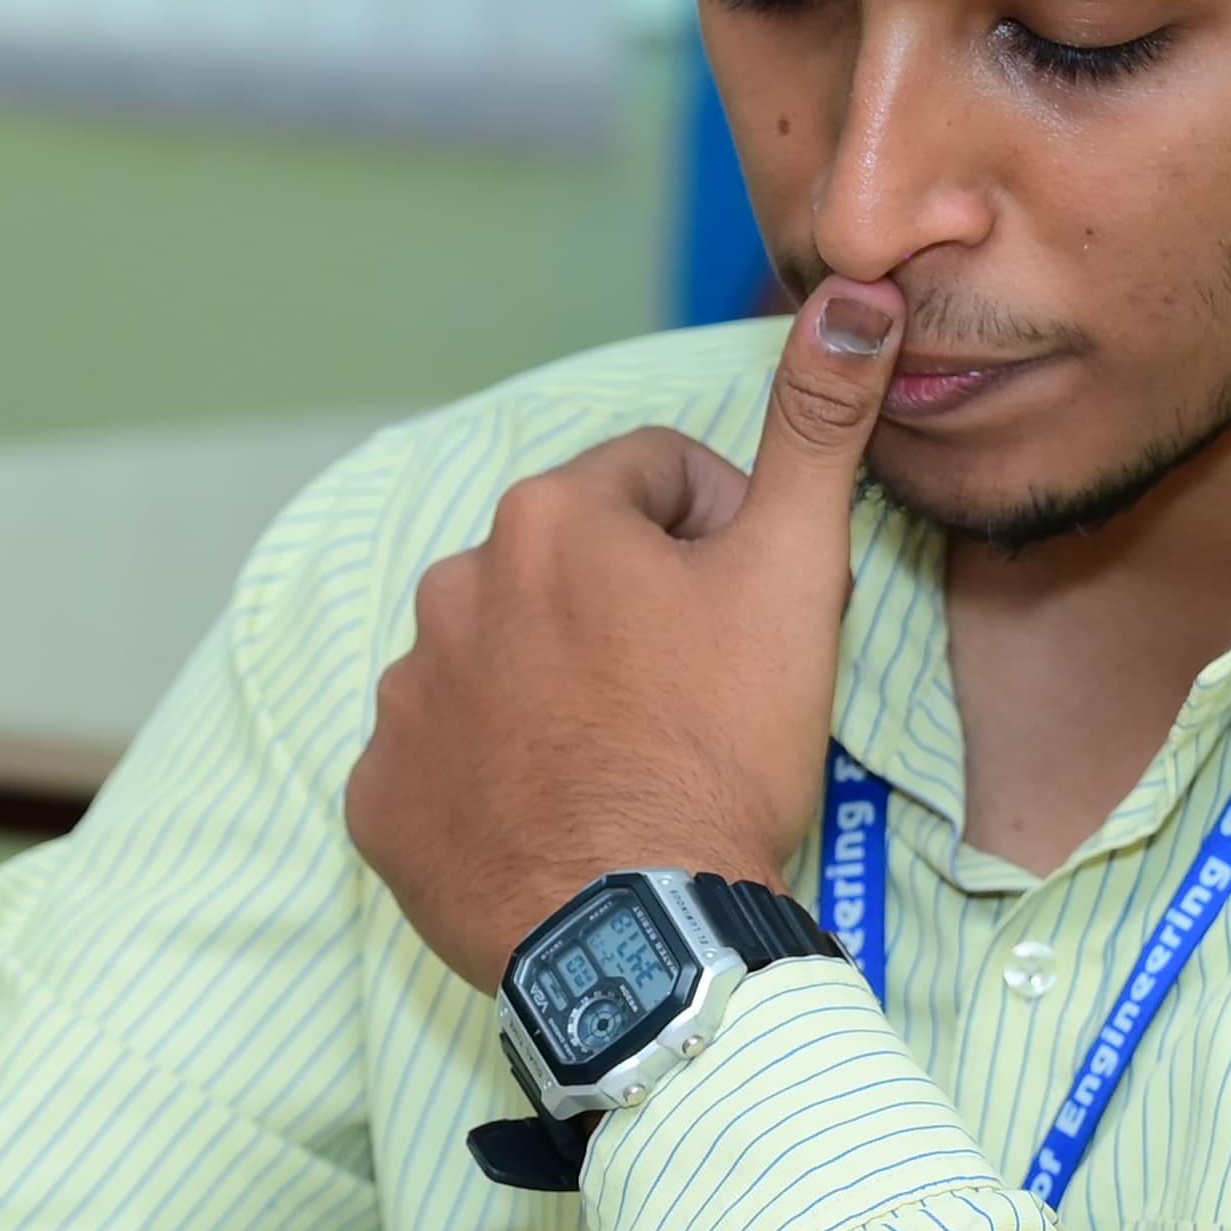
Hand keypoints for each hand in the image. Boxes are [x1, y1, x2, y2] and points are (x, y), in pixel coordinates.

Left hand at [344, 279, 896, 986]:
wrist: (643, 936)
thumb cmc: (721, 750)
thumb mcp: (794, 575)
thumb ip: (817, 427)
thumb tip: (850, 294)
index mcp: (550, 519)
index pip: (655, 484)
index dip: (720, 541)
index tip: (749, 621)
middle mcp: (453, 587)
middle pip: (570, 573)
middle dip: (630, 615)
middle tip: (694, 702)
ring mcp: (405, 697)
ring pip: (503, 661)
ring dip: (557, 691)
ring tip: (624, 765)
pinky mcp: (380, 796)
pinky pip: (442, 760)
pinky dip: (493, 778)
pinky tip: (555, 819)